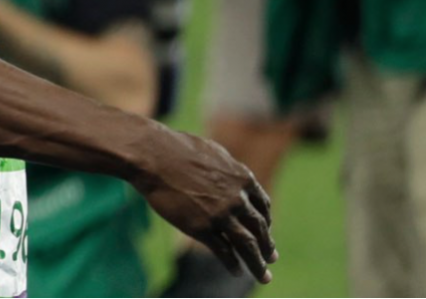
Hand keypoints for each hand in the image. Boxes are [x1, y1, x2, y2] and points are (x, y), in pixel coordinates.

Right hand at [131, 126, 277, 282]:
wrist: (153, 155)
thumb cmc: (177, 148)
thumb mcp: (213, 152)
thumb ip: (228, 169)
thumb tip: (234, 176)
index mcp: (243, 179)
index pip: (263, 206)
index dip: (266, 222)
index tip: (265, 232)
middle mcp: (237, 199)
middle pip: (260, 229)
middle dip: (267, 246)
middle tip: (271, 258)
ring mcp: (221, 215)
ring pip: (247, 245)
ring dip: (257, 263)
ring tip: (263, 276)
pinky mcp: (201, 228)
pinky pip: (224, 252)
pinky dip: (232, 264)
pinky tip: (236, 271)